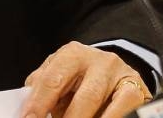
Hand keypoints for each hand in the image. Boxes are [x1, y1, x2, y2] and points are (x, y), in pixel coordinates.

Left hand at [22, 41, 152, 117]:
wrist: (113, 70)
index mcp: (71, 54)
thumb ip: (44, 87)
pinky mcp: (135, 87)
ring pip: (99, 103)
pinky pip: (121, 109)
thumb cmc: (80, 77)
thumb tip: (28, 107)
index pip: (51, 80)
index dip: (38, 103)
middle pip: (81, 96)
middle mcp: (96, 60)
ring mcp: (118, 73)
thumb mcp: (60, 76)